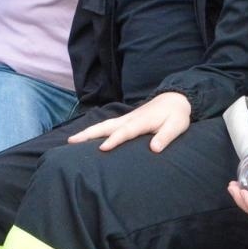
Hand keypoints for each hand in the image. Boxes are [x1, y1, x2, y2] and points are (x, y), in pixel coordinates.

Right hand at [68, 92, 192, 152]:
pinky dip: (94, 131)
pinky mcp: (125, 120)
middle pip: (106, 126)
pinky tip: (85, 138)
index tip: (102, 148)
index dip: (114, 140)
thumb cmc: (176, 115)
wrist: (175, 99)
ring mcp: (126, 118)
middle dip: (89, 134)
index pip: (125, 132)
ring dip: (87, 132)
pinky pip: (107, 126)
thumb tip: (154, 149)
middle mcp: (130, 119)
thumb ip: (165, 137)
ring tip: (71, 141)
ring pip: (103, 125)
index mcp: (141, 121)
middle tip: (71, 142)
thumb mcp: (176, 126)